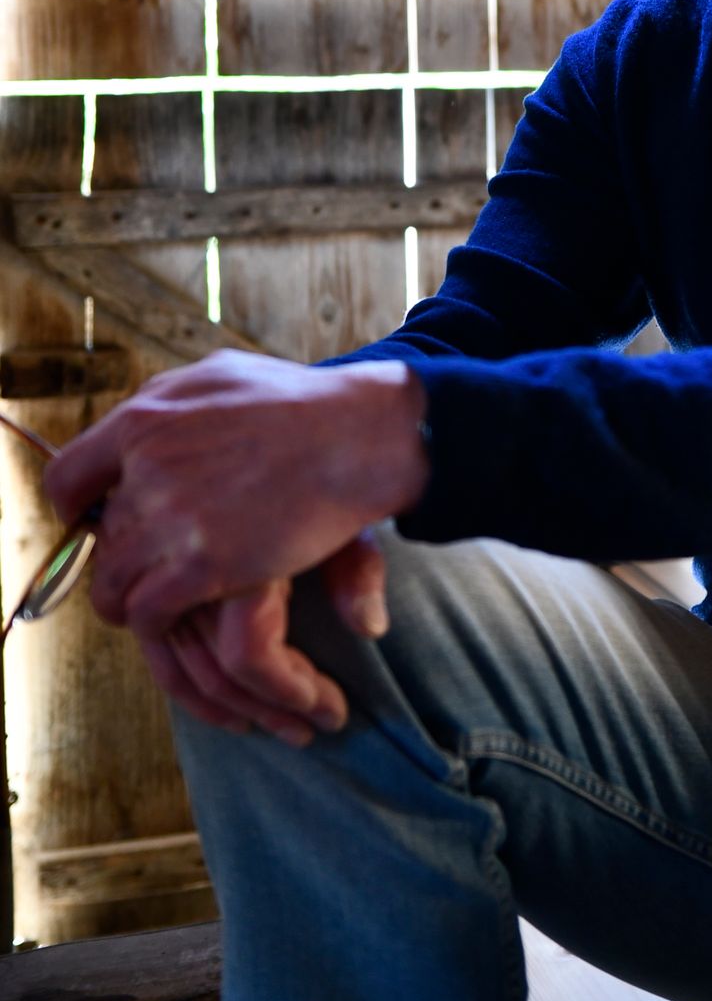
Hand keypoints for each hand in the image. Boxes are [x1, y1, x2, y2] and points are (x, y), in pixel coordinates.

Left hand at [45, 351, 427, 739]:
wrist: (355, 436)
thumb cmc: (299, 403)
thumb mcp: (219, 376)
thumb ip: (168, 401)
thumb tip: (141, 418)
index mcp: (144, 419)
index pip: (67, 479)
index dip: (76, 510)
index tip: (96, 523)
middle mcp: (147, 467)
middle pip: (99, 538)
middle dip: (117, 558)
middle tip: (146, 565)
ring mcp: (173, 518)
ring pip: (114, 583)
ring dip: (129, 599)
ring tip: (153, 604)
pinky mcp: (204, 565)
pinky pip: (148, 612)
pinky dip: (156, 624)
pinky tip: (180, 619)